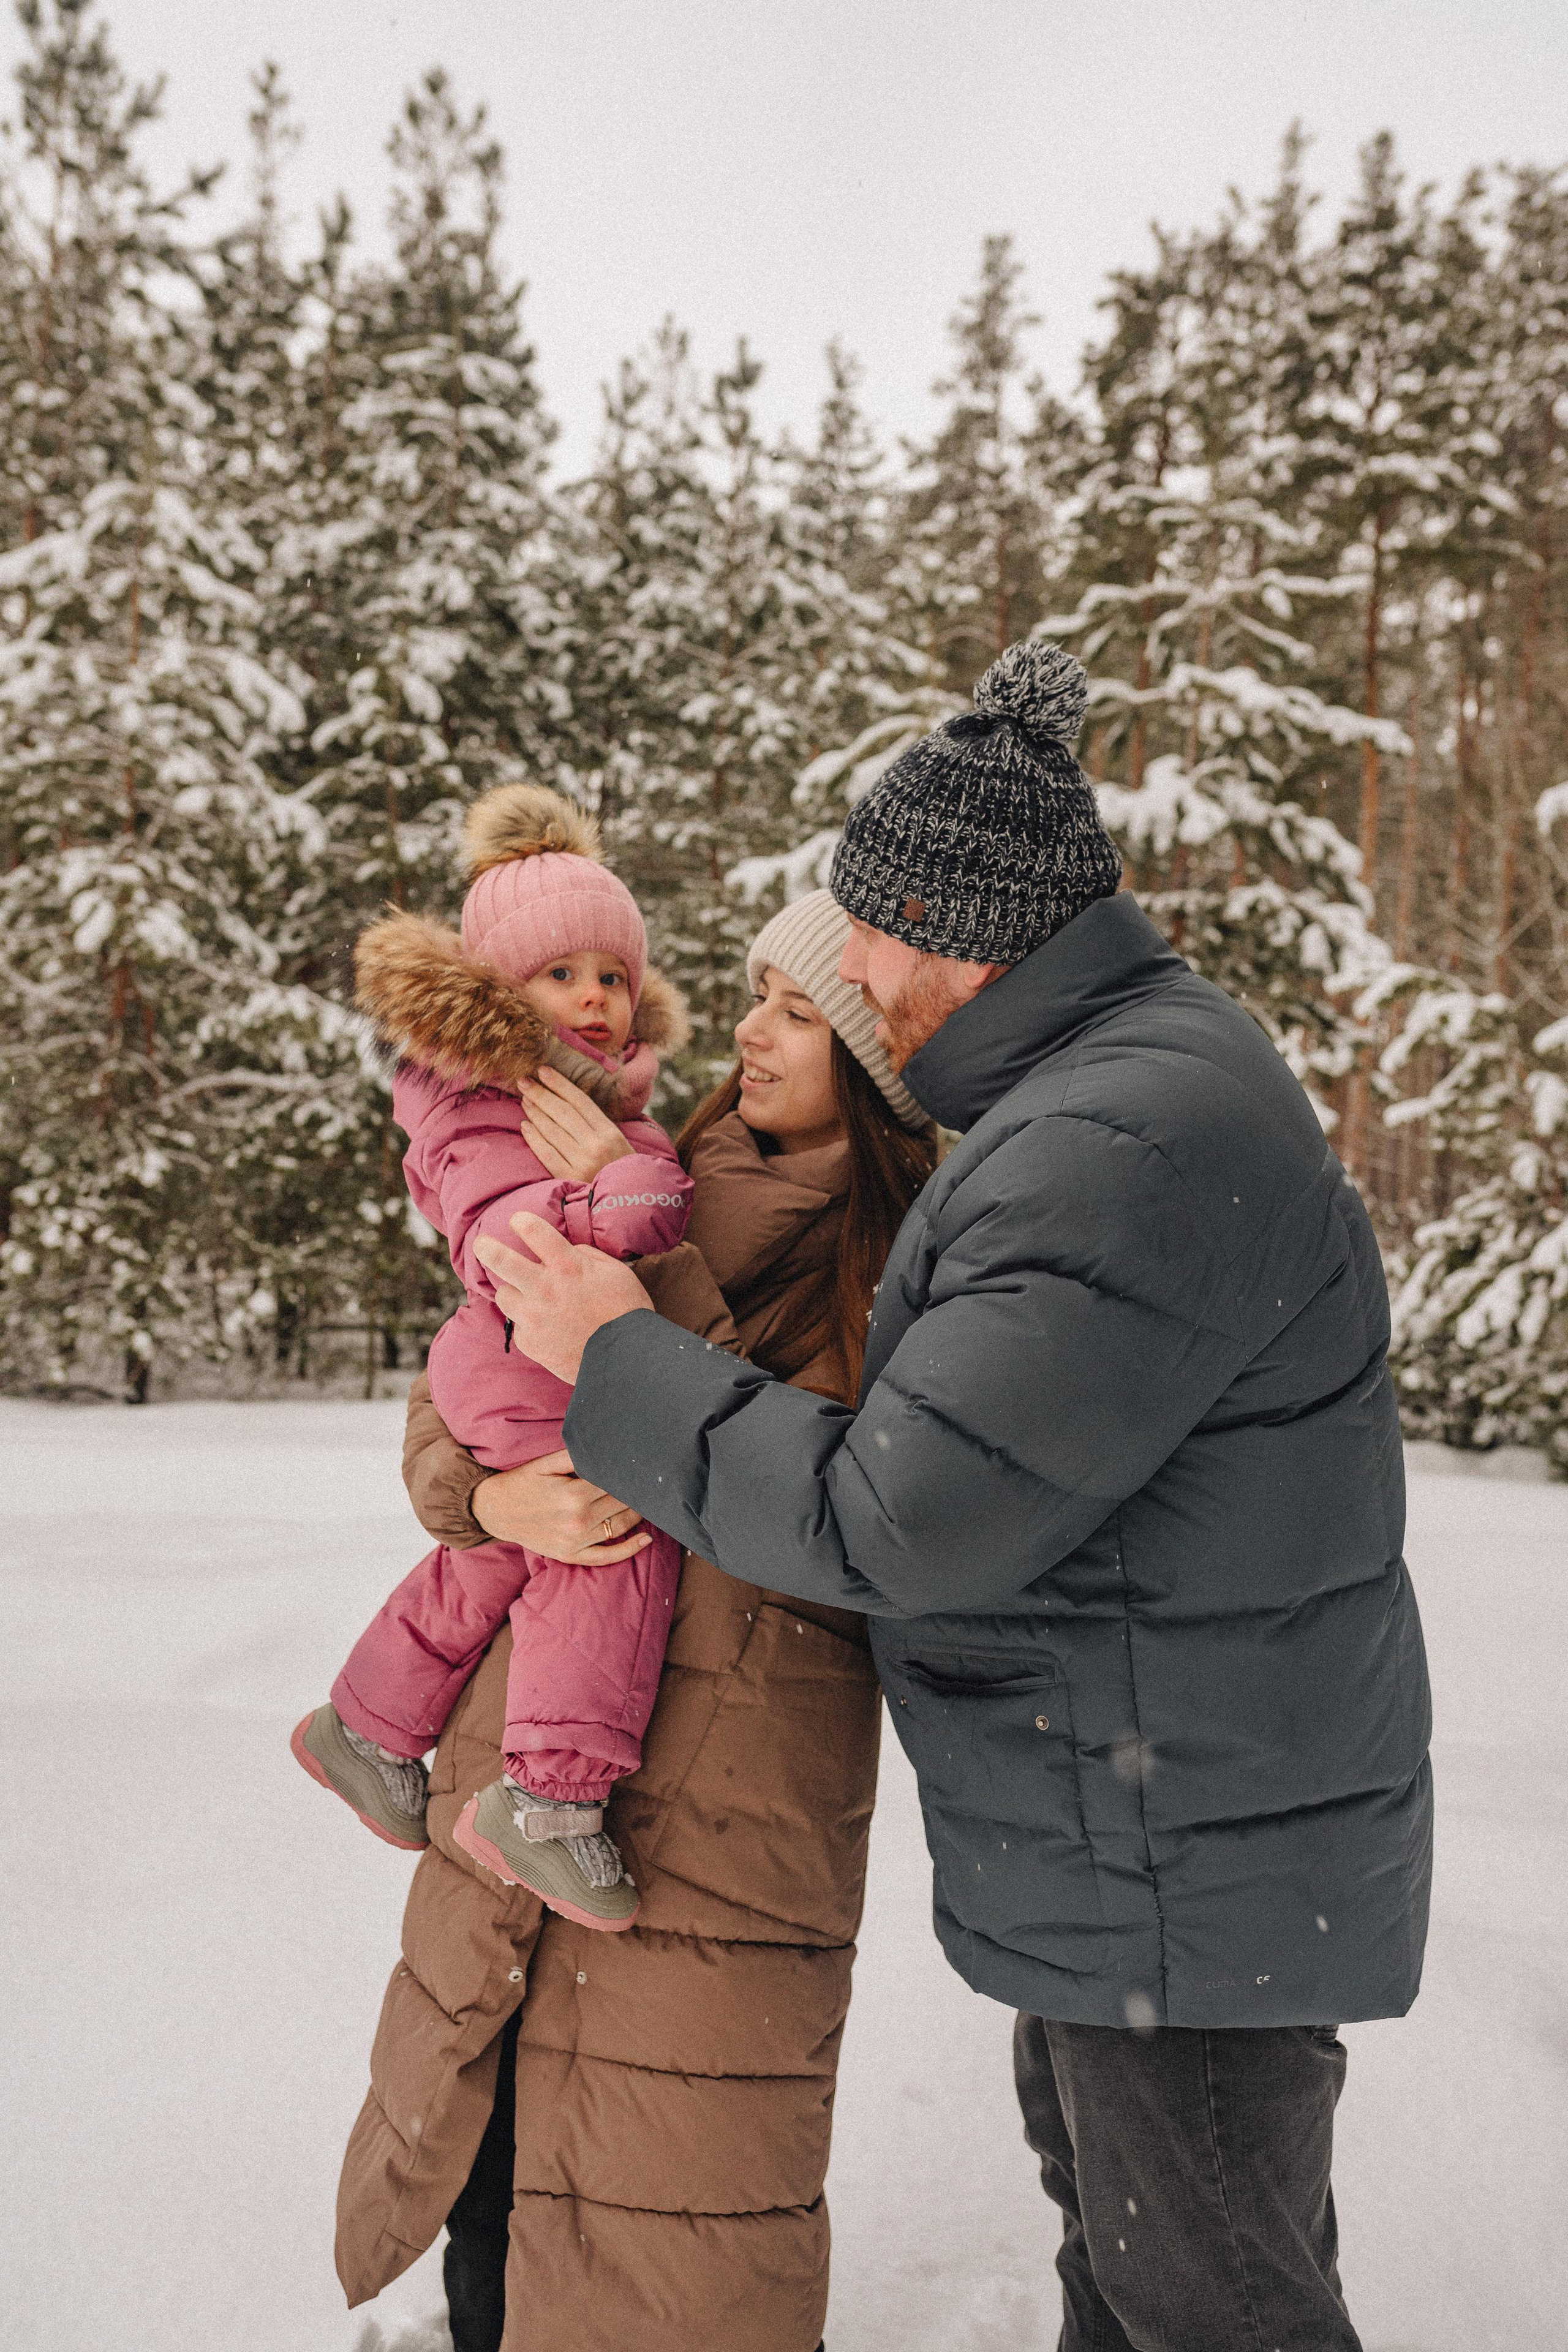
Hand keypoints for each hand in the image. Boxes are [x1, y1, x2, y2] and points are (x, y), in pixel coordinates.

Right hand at [471, 1448, 649, 1561]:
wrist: (493, 1510)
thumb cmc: (521, 1482)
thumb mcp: (545, 1463)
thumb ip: (577, 1456)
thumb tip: (608, 1451)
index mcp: (573, 1494)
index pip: (616, 1483)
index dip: (631, 1475)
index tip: (645, 1468)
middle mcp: (578, 1520)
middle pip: (622, 1504)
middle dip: (637, 1492)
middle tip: (651, 1482)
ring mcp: (575, 1541)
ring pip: (619, 1527)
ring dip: (638, 1515)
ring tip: (650, 1502)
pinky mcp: (570, 1555)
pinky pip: (606, 1557)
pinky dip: (629, 1549)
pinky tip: (645, 1539)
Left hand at [475, 1213, 651, 1382]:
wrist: (624, 1360)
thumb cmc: (626, 1312)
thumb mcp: (615, 1272)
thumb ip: (586, 1255)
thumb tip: (566, 1250)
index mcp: (567, 1266)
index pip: (533, 1230)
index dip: (520, 1220)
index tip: (517, 1221)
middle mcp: (544, 1288)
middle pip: (499, 1260)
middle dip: (485, 1247)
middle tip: (481, 1243)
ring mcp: (533, 1317)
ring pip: (503, 1295)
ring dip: (513, 1291)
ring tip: (529, 1296)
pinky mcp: (529, 1342)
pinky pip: (518, 1325)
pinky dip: (528, 1322)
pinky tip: (548, 1327)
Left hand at [521, 1066, 634, 1183]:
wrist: (629, 1205)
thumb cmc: (621, 1170)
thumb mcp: (619, 1143)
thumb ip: (597, 1125)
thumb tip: (568, 1102)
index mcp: (610, 1132)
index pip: (580, 1101)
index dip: (560, 1084)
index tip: (543, 1070)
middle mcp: (596, 1145)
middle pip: (563, 1112)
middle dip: (541, 1094)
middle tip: (524, 1080)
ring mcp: (582, 1163)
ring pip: (552, 1131)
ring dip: (535, 1112)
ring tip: (524, 1099)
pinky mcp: (569, 1179)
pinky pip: (547, 1154)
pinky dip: (534, 1138)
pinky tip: (525, 1126)